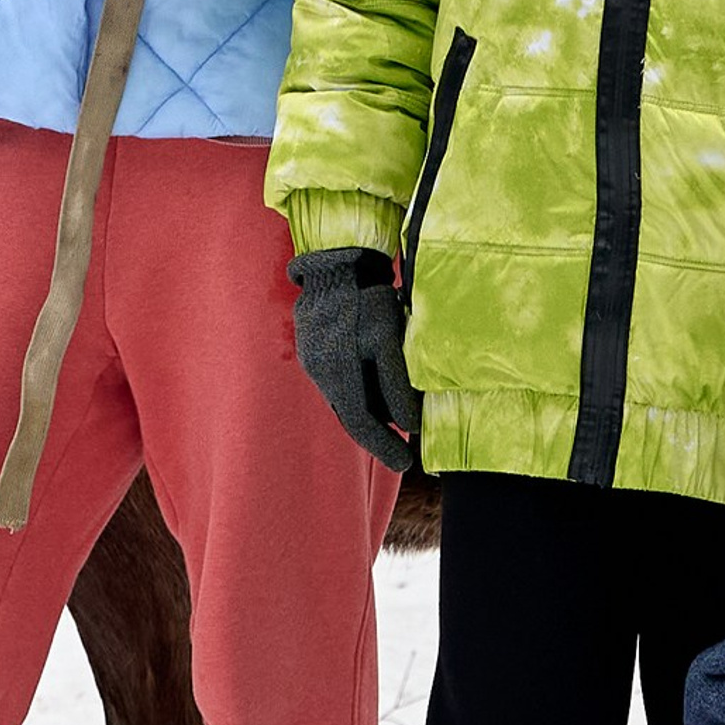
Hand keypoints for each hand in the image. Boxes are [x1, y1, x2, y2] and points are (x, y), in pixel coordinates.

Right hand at [288, 249, 420, 470]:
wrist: (336, 260)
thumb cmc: (366, 297)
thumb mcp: (388, 338)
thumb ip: (397, 383)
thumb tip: (410, 425)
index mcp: (334, 372)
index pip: (361, 422)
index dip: (384, 446)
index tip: (406, 463)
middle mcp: (319, 370)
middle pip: (351, 414)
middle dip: (379, 435)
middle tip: (404, 452)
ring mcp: (314, 358)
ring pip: (346, 398)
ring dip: (371, 412)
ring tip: (399, 421)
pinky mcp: (316, 345)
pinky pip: (341, 380)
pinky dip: (362, 392)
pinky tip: (381, 391)